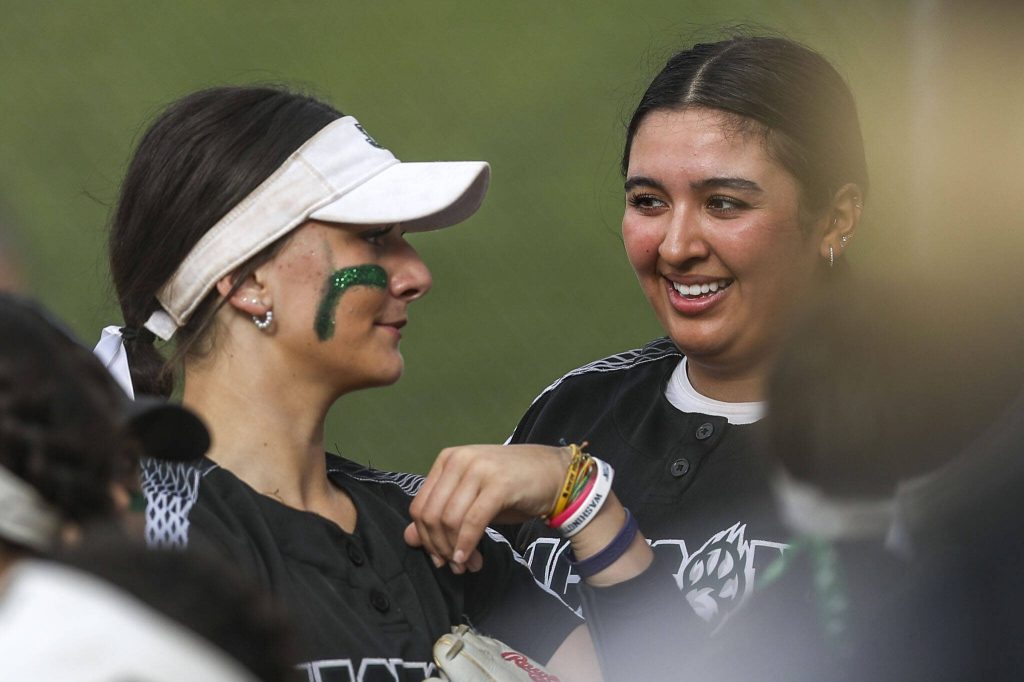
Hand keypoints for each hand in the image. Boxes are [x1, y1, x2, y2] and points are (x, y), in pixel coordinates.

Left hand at [404, 444, 569, 572]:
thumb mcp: (471, 501)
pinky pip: (472, 521)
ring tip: (467, 565)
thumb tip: (409, 538)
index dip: (425, 538)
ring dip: (455, 551)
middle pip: (432, 515)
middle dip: (439, 548)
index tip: (439, 558)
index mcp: (447, 459)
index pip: (420, 506)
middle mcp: (459, 460)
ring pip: (450, 520)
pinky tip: (470, 558)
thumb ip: (440, 516)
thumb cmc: (512, 488)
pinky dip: (466, 544)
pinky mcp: (498, 484)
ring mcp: (479, 469)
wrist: (554, 475)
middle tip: (454, 567)